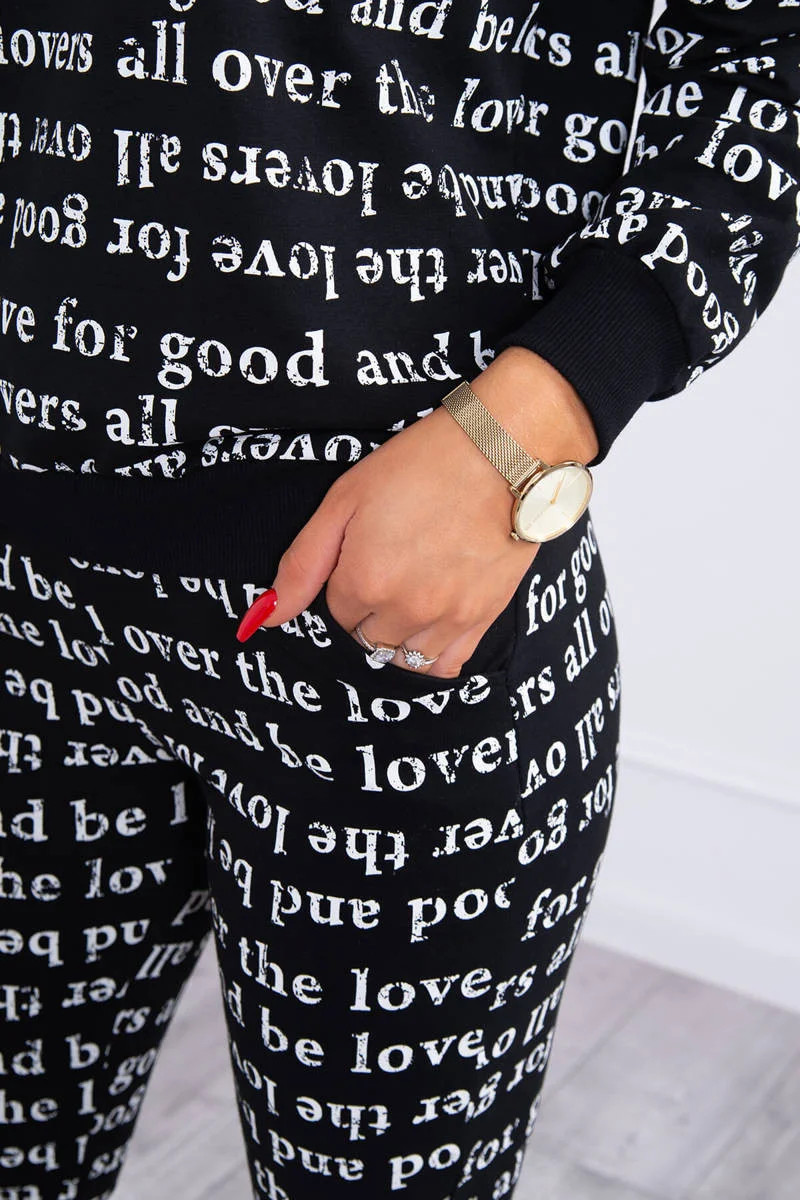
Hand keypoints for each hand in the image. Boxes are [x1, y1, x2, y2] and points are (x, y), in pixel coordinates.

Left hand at [238, 348, 598, 677]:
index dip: (344, 582)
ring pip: (401, 656)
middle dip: (367, 610)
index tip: (363, 553)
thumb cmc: (422, 464)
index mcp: (363, 581)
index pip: (334, 612)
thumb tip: (264, 617)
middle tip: (388, 566)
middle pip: (365, 637)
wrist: (504, 452)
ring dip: (396, 633)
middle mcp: (404, 610)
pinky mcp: (482, 620)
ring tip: (410, 590)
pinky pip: (444, 667)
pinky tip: (429, 626)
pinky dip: (430, 656)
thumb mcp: (345, 499)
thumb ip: (302, 564)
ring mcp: (446, 619)